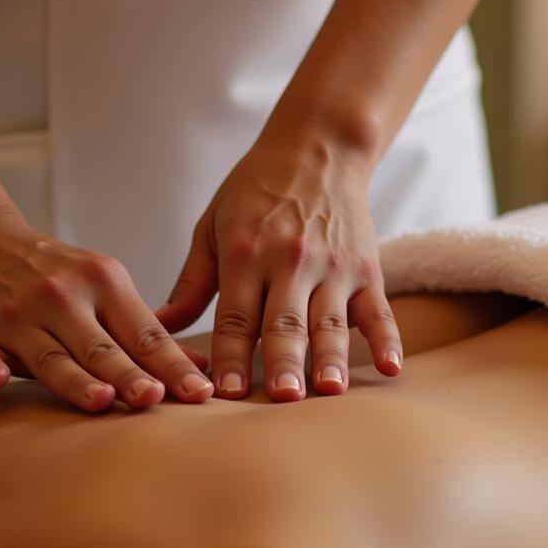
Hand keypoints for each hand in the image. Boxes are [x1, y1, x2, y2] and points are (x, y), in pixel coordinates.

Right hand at [0, 215, 213, 410]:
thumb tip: (202, 366)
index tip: (199, 392)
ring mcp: (17, 314)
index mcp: (103, 282)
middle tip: (154, 399)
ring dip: (74, 379)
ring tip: (100, 400)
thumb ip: (146, 331)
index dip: (171, 364)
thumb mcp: (105, 288)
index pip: (144, 333)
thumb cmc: (55, 278)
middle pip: (101, 347)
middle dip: (129, 374)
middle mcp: (62, 295)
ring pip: (50, 355)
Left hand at [156, 126, 402, 400]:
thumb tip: (158, 328)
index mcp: (245, 253)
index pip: (236, 316)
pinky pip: (378, 310)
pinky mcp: (366, 269)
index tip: (225, 393)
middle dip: (282, 362)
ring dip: (330, 358)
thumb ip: (190, 284)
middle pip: (284, 322)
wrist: (317, 149)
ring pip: (330, 321)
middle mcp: (290, 261)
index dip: (230, 356)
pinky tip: (389, 368)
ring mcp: (333, 266)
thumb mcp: (211, 227)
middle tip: (280, 398)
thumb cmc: (255, 192)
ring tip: (328, 391)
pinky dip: (386, 339)